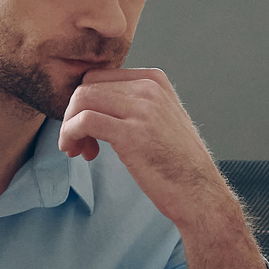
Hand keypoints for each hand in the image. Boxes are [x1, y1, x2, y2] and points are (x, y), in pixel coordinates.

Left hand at [58, 68, 229, 231]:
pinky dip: (71, 134)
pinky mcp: (130, 133)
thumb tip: (94, 102)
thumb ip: (134, 104)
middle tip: (78, 143)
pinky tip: (78, 152)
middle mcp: (148, 88)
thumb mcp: (160, 118)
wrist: (199, 192)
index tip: (86, 128)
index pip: (99, 76)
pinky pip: (84, 121)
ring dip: (69, 126)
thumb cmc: (177, 163)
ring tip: (78, 150)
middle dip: (73, 114)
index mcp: (154, 80)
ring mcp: (141, 109)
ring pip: (81, 100)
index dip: (84, 102)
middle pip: (87, 87)